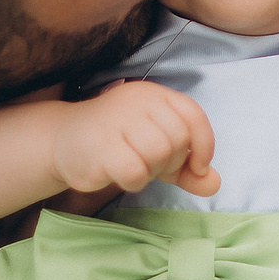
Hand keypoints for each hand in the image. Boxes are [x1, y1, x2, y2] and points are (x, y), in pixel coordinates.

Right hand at [50, 82, 218, 198]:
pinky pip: (135, 171)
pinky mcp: (100, 145)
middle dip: (170, 162)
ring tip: (131, 166)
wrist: (65, 141)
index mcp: (154, 95)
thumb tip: (213, 183)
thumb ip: (188, 169)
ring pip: (159, 153)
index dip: (204, 145)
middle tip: (148, 164)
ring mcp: (116, 120)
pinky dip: (132, 181)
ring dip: (150, 171)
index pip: (193, 115)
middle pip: (177, 138)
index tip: (198, 166)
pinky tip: (116, 174)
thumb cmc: (118, 144)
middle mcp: (137, 100)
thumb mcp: (159, 154)